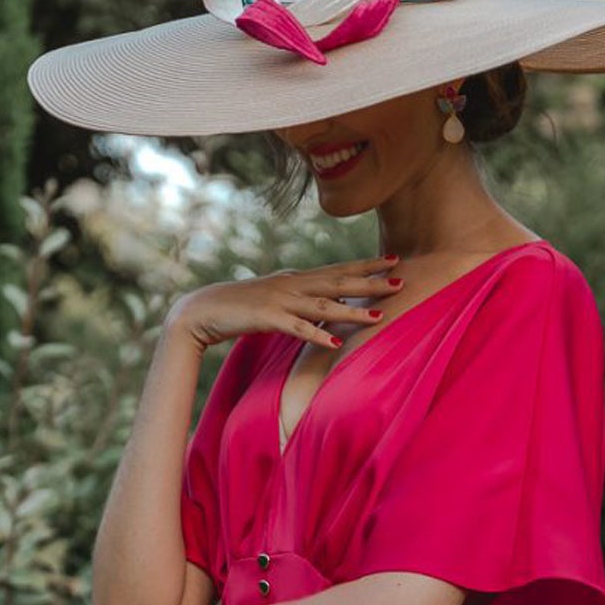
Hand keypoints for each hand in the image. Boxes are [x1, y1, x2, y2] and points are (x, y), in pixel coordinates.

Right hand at [166, 254, 401, 354]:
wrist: (203, 309)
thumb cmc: (241, 305)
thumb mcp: (276, 296)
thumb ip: (301, 297)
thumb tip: (325, 302)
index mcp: (296, 278)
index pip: (338, 269)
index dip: (366, 265)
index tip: (394, 260)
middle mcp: (292, 284)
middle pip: (338, 282)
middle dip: (370, 282)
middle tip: (401, 280)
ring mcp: (280, 301)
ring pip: (322, 305)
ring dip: (350, 311)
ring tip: (377, 316)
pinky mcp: (267, 319)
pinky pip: (296, 329)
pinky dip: (316, 336)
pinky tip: (334, 344)